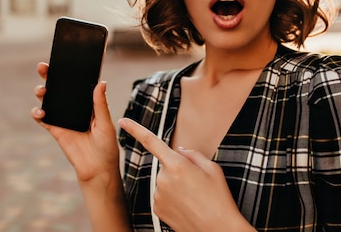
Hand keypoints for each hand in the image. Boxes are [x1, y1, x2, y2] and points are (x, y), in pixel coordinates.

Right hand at [32, 62, 119, 183]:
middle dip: (50, 76)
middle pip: (60, 87)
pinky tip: (40, 111)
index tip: (63, 59)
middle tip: (43, 67)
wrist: (97, 169)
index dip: (69, 71)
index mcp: (88, 103)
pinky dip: (38, 112)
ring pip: (49, 99)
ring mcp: (64, 117)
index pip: (77, 83)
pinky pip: (43, 118)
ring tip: (42, 90)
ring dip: (42, 91)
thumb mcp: (105, 124)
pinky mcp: (55, 129)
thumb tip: (101, 82)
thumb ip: (100, 104)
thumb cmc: (107, 146)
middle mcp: (75, 107)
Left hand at [118, 118, 253, 231]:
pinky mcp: (156, 209)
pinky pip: (161, 196)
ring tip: (193, 198)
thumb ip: (192, 154)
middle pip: (166, 166)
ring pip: (164, 182)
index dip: (135, 129)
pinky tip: (186, 206)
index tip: (122, 120)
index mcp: (177, 165)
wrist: (218, 229)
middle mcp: (163, 179)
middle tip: (196, 184)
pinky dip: (171, 198)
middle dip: (178, 170)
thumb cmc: (218, 198)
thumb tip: (179, 151)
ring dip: (175, 185)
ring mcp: (158, 195)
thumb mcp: (212, 169)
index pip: (151, 141)